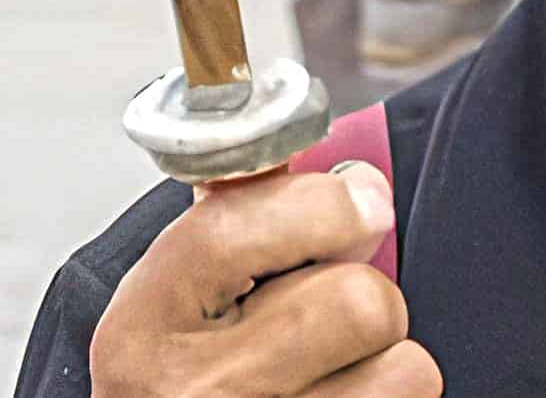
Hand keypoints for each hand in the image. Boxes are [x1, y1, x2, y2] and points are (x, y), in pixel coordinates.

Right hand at [91, 164, 439, 396]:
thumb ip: (242, 217)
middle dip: (363, 291)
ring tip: (337, 365)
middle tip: (333, 307)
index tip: (361, 195)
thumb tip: (347, 171)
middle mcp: (193, 394)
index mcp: (143, 327)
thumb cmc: (185, 375)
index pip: (235, 230)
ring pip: (402, 363)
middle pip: (353, 300)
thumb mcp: (179, 296)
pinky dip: (394, 393)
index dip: (325, 201)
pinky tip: (344, 396)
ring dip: (387, 356)